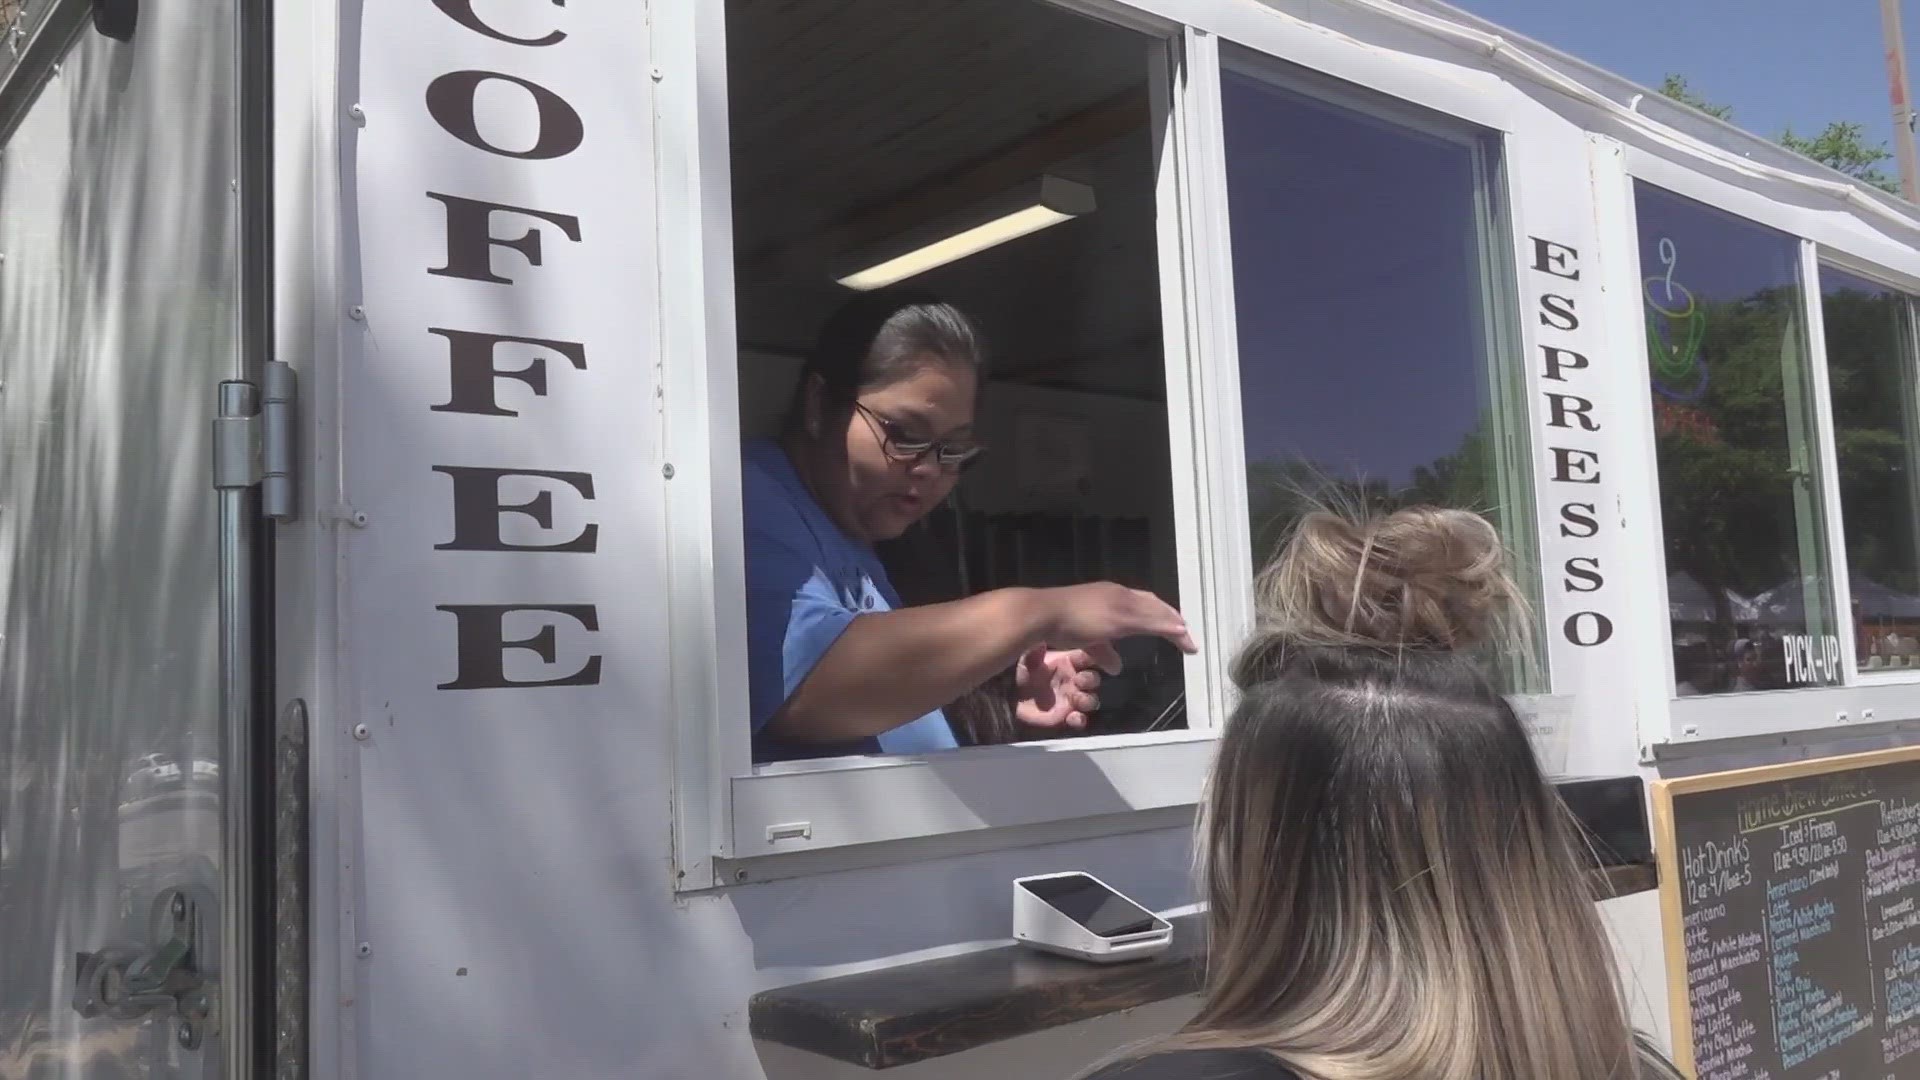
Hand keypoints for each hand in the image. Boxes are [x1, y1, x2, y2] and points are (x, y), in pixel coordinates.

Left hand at [1013, 647, 1112, 731]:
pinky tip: (1073, 717)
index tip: (1090, 658)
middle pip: (1093, 679)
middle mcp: (1074, 680)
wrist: (1009, 694)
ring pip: (1090, 700)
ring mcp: (1070, 699)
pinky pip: (1079, 720)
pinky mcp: (1064, 716)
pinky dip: (1079, 720)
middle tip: (1079, 680)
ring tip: (1077, 699)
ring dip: (1087, 700)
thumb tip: (1044, 640)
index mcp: (1069, 662)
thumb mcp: (1028, 655)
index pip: (1089, 656)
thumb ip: (1038, 648)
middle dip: (1090, 680)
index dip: (1094, 656)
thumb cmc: (1023, 670)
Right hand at [1033, 582, 1197, 655]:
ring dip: (1174, 624)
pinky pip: (1151, 621)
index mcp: (1109, 594)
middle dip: (1171, 617)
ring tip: (1188, 638)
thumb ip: (1103, 650)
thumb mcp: (1086, 639)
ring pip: (1156, 612)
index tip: (1171, 624)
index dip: (1157, 612)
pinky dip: (1168, 626)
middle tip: (1185, 633)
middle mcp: (1118, 594)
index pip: (1140, 601)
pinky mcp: (1121, 617)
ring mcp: (1120, 603)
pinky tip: (1180, 633)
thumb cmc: (1058, 623)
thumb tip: (1116, 666)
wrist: (1043, 614)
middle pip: (1153, 604)